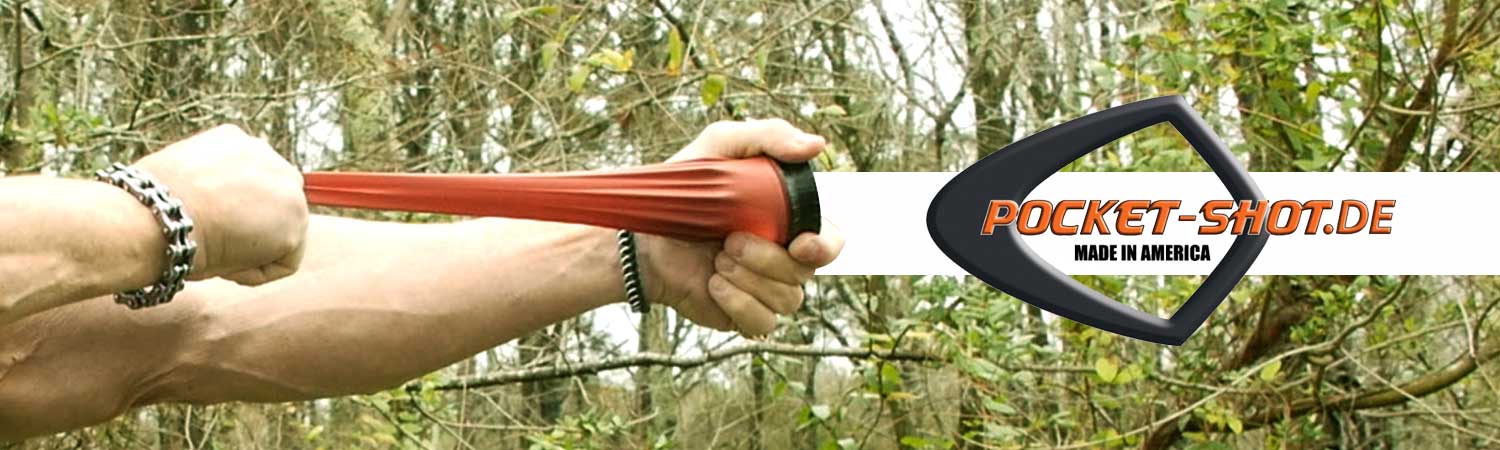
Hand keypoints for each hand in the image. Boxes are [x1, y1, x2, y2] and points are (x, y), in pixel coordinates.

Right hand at [132, 125, 308, 285]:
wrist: (157, 217)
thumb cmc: (149, 208)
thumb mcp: (177, 184)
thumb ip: (204, 187)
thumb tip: (205, 207)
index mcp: (234, 141)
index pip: (249, 181)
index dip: (228, 211)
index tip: (200, 224)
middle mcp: (266, 154)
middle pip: (274, 202)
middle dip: (250, 228)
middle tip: (213, 241)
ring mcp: (286, 186)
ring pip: (280, 233)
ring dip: (250, 252)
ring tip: (213, 250)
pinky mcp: (296, 220)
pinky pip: (284, 262)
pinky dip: (254, 273)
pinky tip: (225, 264)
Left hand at [639, 119, 844, 337]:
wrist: (644, 236)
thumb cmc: (685, 188)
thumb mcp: (721, 146)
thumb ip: (769, 137)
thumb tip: (817, 145)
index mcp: (788, 222)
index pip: (830, 242)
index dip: (824, 246)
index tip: (799, 242)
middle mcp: (783, 259)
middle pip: (805, 272)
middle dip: (768, 258)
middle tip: (729, 241)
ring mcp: (766, 290)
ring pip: (787, 299)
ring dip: (748, 278)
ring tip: (716, 259)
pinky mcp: (745, 316)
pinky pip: (762, 322)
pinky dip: (738, 303)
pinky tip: (713, 284)